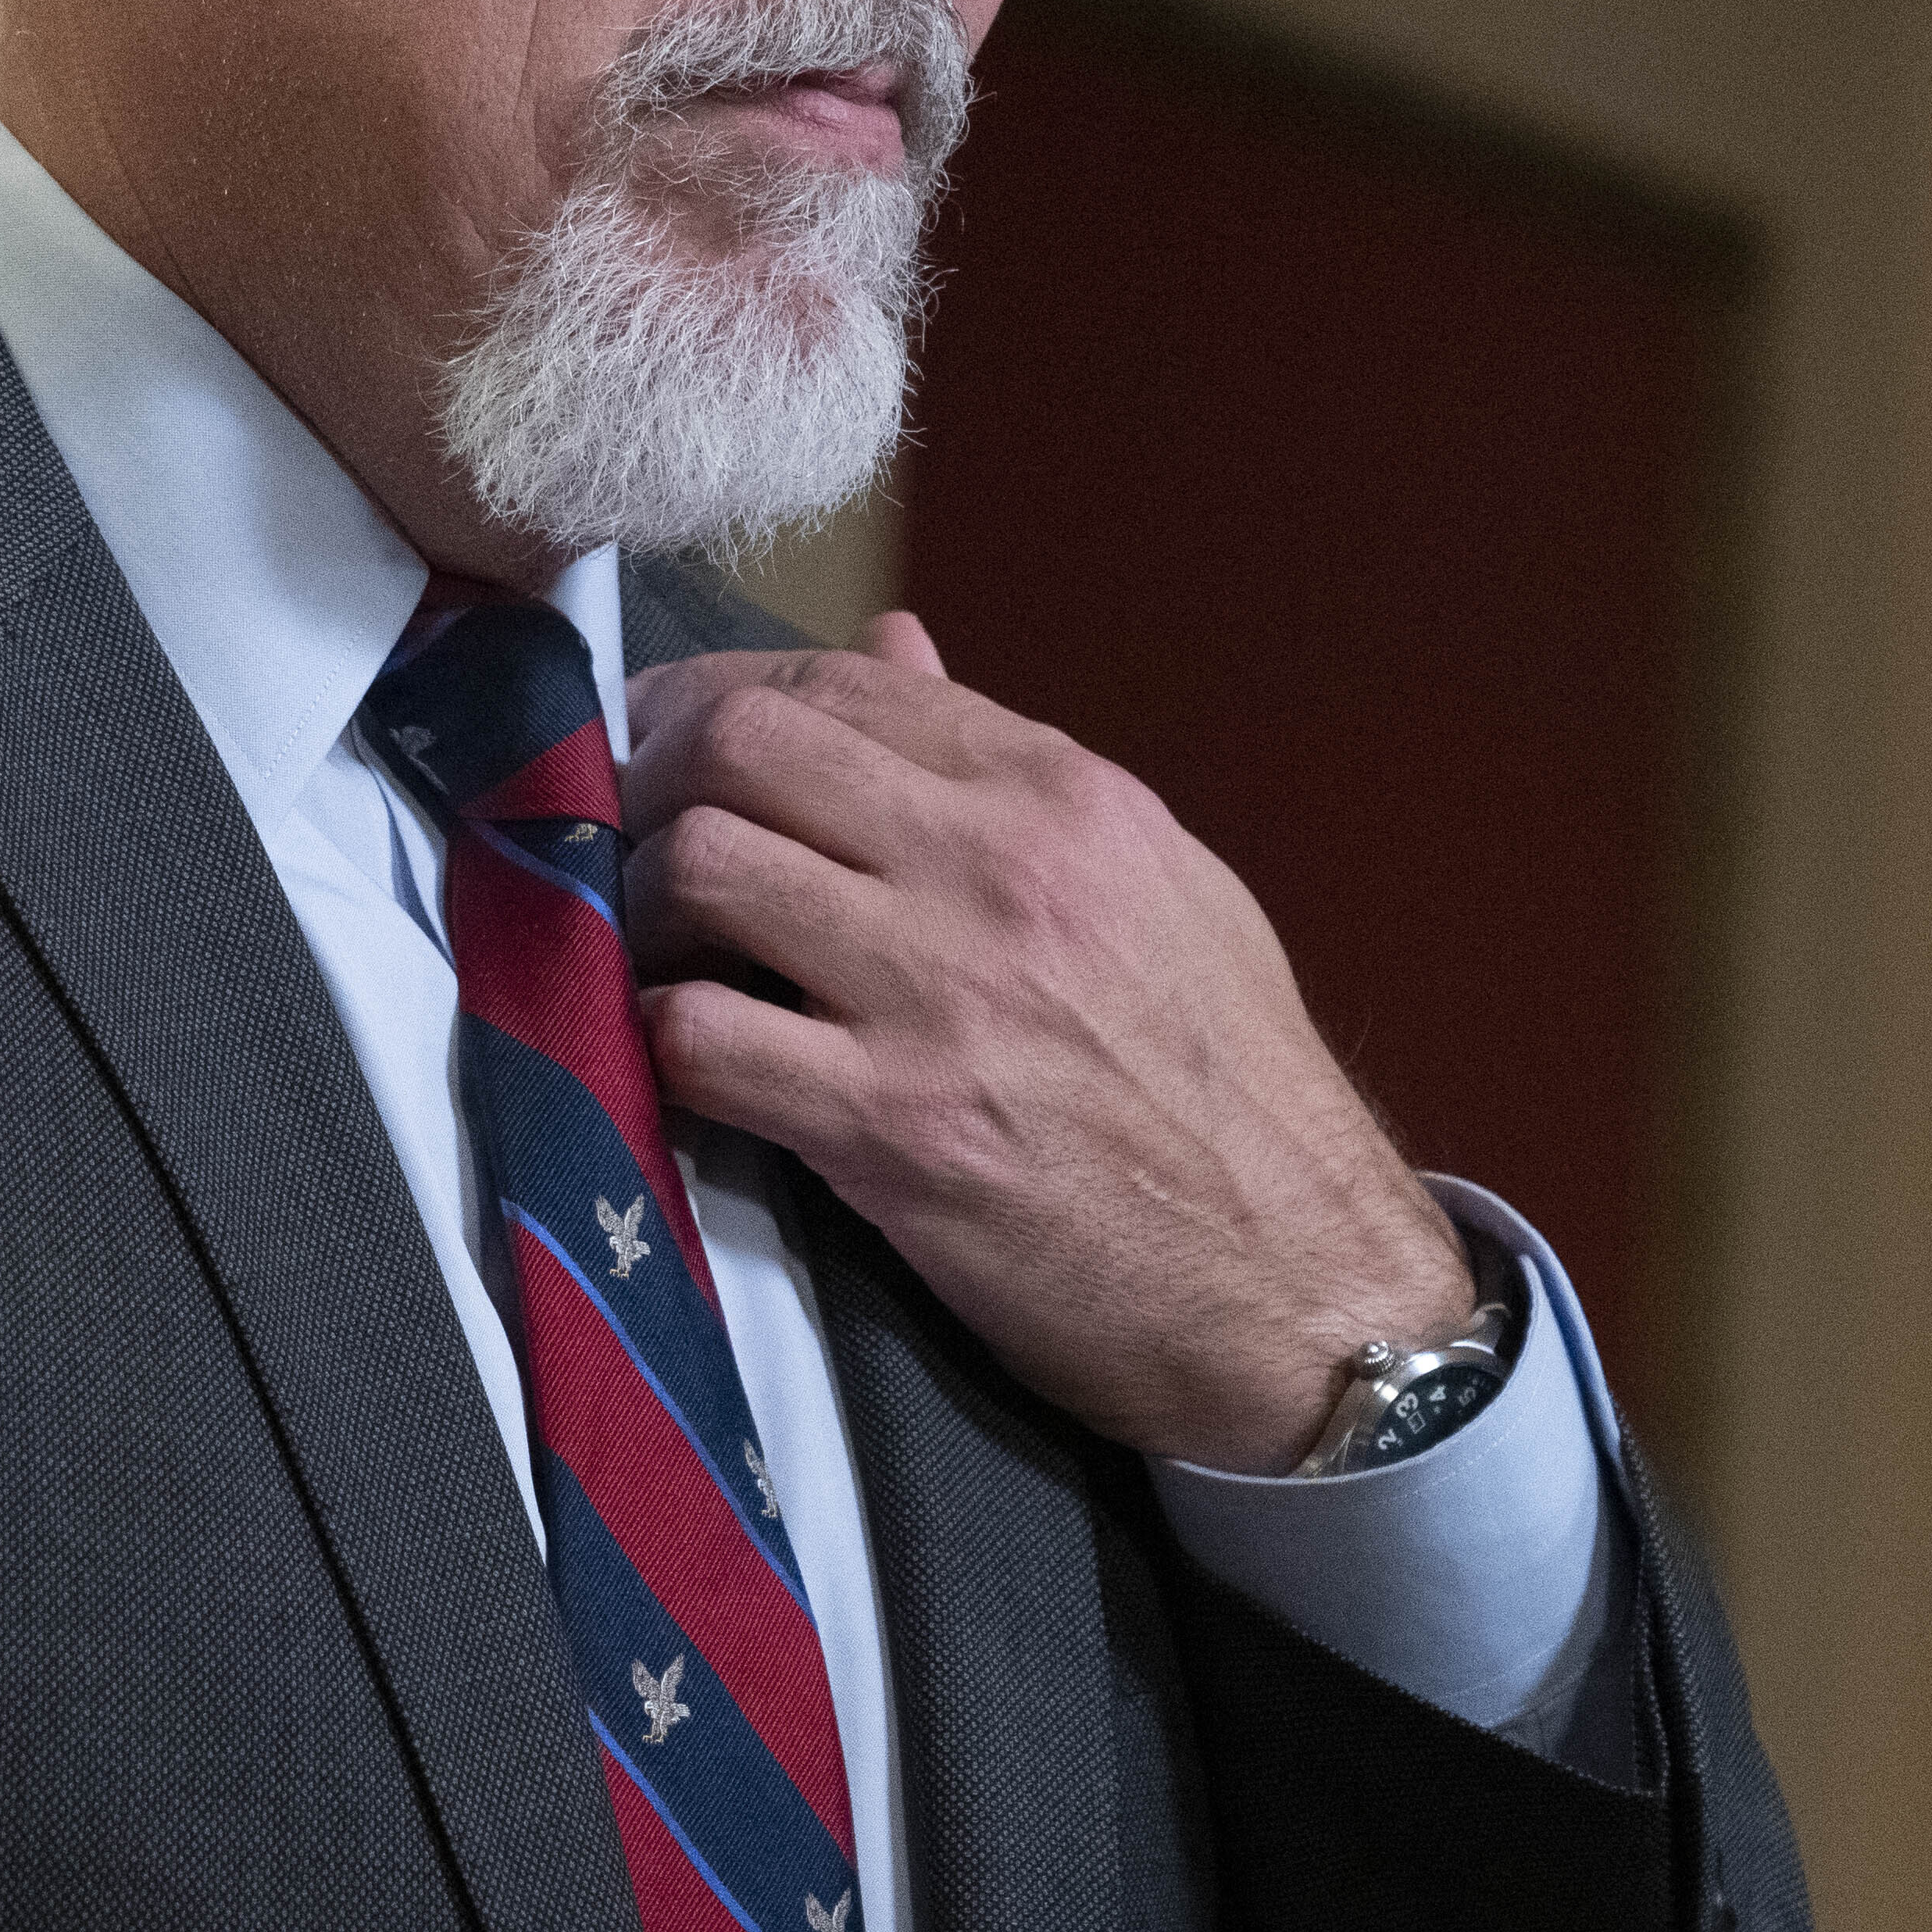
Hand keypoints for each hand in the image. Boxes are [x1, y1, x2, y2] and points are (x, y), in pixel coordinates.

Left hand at [615, 616, 1470, 1471]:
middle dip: (652, 782)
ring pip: (700, 868)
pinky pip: (700, 1037)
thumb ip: (1005, 766)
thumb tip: (893, 649)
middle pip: (742, 745)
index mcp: (1059, 795)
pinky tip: (681, 1056)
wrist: (1303, 1281)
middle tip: (628, 843)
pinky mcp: (891, 1125)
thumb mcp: (1153, 882)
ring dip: (643, 908)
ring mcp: (939, 993)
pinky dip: (657, 1037)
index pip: (837, 679)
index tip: (665, 744)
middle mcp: (997, 867)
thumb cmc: (1227, 1085)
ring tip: (663, 956)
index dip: (714, 699)